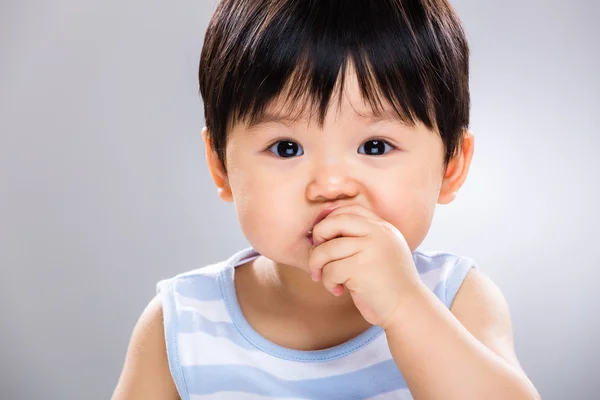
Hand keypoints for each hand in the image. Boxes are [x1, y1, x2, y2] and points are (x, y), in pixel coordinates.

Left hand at [307, 205, 421, 328]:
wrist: (408, 309)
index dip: (330, 221)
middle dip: (318, 238)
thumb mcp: (379, 252)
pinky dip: (328, 283)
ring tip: (326, 279)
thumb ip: (360, 238)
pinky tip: (338, 290)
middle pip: (333, 222)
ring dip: (318, 266)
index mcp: (383, 227)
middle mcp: (378, 233)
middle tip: (318, 257)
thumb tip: (318, 229)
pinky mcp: (361, 268)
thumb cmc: (387, 284)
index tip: (324, 239)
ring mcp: (370, 248)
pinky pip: (330, 270)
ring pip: (326, 249)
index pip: (349, 210)